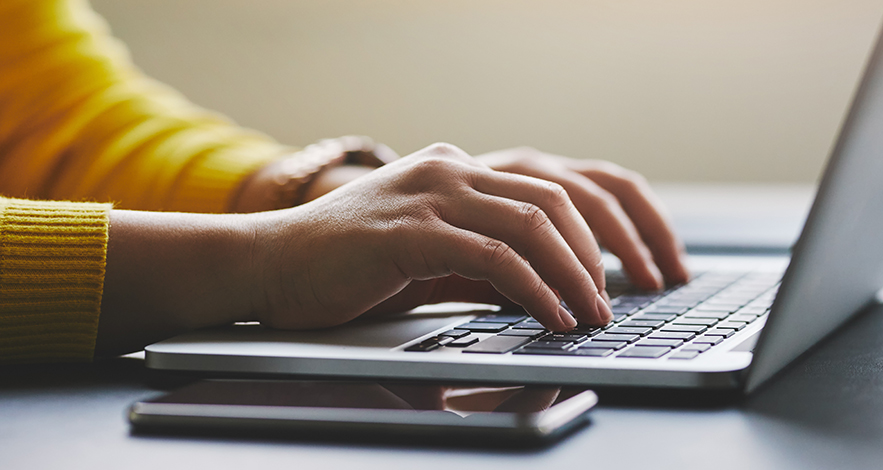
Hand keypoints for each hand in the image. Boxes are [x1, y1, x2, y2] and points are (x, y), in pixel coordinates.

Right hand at [251, 143, 611, 331]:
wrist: (267, 265)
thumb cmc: (345, 266)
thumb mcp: (431, 257)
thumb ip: (485, 264)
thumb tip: (545, 290)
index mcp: (456, 168)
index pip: (549, 188)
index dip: (593, 233)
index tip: (614, 274)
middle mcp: (449, 168)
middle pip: (554, 200)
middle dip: (596, 254)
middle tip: (612, 300)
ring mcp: (429, 195)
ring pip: (533, 225)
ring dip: (574, 275)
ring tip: (591, 313)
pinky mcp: (411, 232)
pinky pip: (495, 259)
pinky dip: (535, 290)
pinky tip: (551, 315)